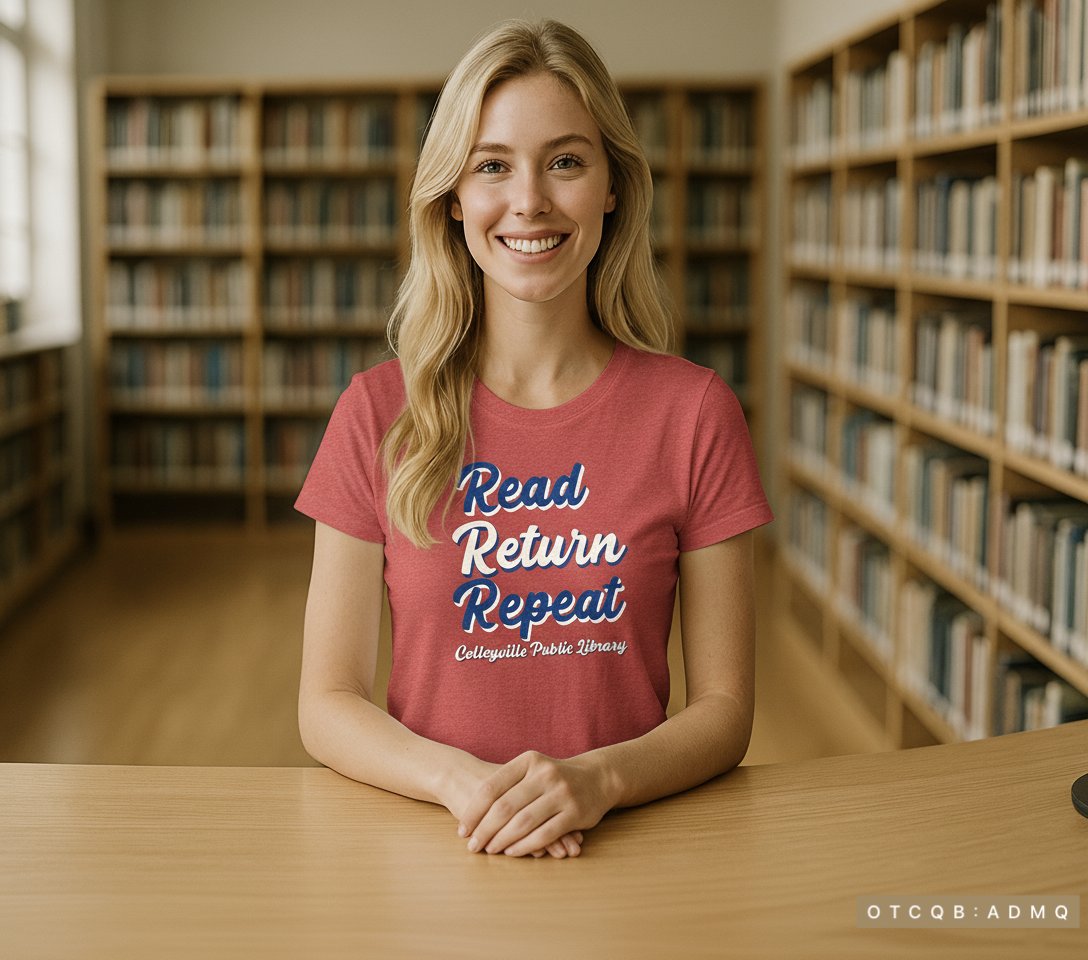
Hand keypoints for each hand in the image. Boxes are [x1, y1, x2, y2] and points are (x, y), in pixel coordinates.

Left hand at [459, 750, 616, 857]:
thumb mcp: (532, 769)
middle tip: (472, 845)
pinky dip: (525, 846)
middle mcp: (545, 774)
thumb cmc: (553, 777)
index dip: (474, 811)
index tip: (462, 829)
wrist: (597, 778)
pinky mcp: (575, 813)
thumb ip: (507, 784)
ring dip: (502, 840)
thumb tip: (473, 814)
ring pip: (523, 822)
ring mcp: (562, 793)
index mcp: (528, 761)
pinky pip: (545, 834)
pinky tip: (512, 852)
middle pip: (505, 807)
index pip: (492, 787)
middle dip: (485, 830)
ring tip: (489, 850)